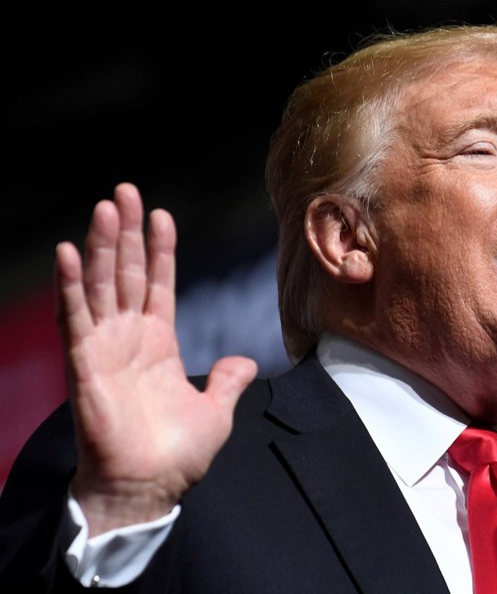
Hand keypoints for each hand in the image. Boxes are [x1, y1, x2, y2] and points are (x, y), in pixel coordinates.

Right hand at [55, 183, 257, 535]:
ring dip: (101, 245)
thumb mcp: (217, 411)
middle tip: (125, 190)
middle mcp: (129, 338)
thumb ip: (228, 381)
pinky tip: (69, 251)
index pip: (158, 283)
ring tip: (106, 206)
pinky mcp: (84, 364)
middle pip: (126, 273)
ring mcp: (105, 347)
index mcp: (159, 343)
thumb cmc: (177, 455)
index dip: (159, 250)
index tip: (160, 215)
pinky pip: (75, 317)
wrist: (149, 488)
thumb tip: (245, 363)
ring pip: (101, 285)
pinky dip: (71, 284)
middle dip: (126, 232)